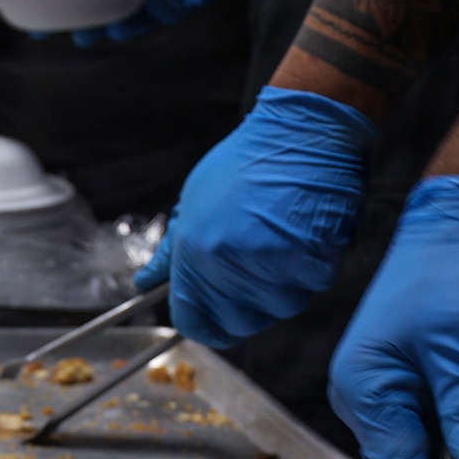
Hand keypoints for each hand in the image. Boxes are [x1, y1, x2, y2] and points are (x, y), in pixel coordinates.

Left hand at [134, 86, 374, 349]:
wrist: (301, 131)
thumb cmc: (246, 162)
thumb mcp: (194, 200)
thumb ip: (171, 251)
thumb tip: (145, 283)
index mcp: (195, 253)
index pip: (194, 322)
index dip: (204, 326)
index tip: (213, 320)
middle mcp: (230, 266)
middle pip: (237, 323)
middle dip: (246, 305)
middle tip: (254, 267)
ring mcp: (273, 267)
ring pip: (277, 309)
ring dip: (281, 286)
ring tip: (281, 242)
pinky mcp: (312, 263)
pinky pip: (309, 288)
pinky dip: (310, 269)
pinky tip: (304, 236)